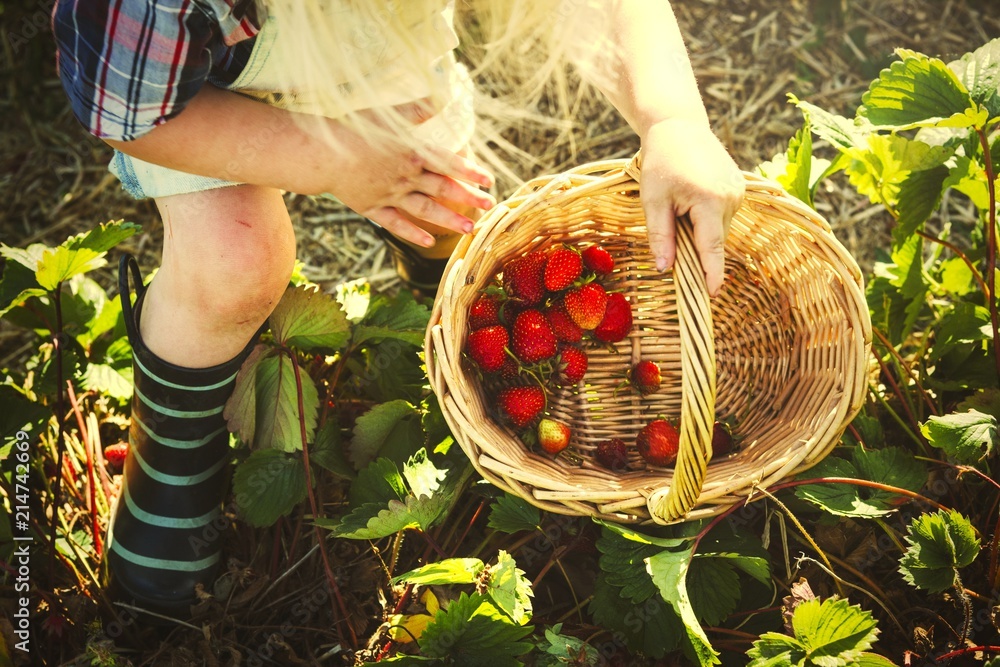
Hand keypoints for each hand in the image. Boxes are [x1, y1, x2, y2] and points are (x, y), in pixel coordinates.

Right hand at [327, 106, 494, 247]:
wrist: (319, 153)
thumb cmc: (351, 128)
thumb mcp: (385, 114)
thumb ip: (415, 109)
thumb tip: (441, 99)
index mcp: (411, 152)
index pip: (449, 163)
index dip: (471, 172)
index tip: (489, 180)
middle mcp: (405, 176)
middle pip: (442, 189)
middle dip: (468, 198)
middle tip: (489, 205)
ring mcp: (389, 195)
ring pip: (425, 210)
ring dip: (449, 220)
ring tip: (469, 229)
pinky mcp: (372, 208)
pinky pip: (397, 224)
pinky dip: (414, 233)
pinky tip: (430, 241)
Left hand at [639, 118, 743, 295]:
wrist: (679, 127)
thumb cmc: (661, 162)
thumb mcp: (653, 201)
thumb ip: (660, 236)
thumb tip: (665, 269)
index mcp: (709, 201)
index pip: (712, 247)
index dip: (711, 273)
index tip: (712, 295)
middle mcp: (731, 197)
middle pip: (713, 239)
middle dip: (695, 243)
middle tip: (672, 218)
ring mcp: (739, 192)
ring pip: (718, 228)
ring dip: (700, 228)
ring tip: (681, 200)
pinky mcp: (739, 188)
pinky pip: (722, 216)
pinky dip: (707, 217)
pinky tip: (693, 195)